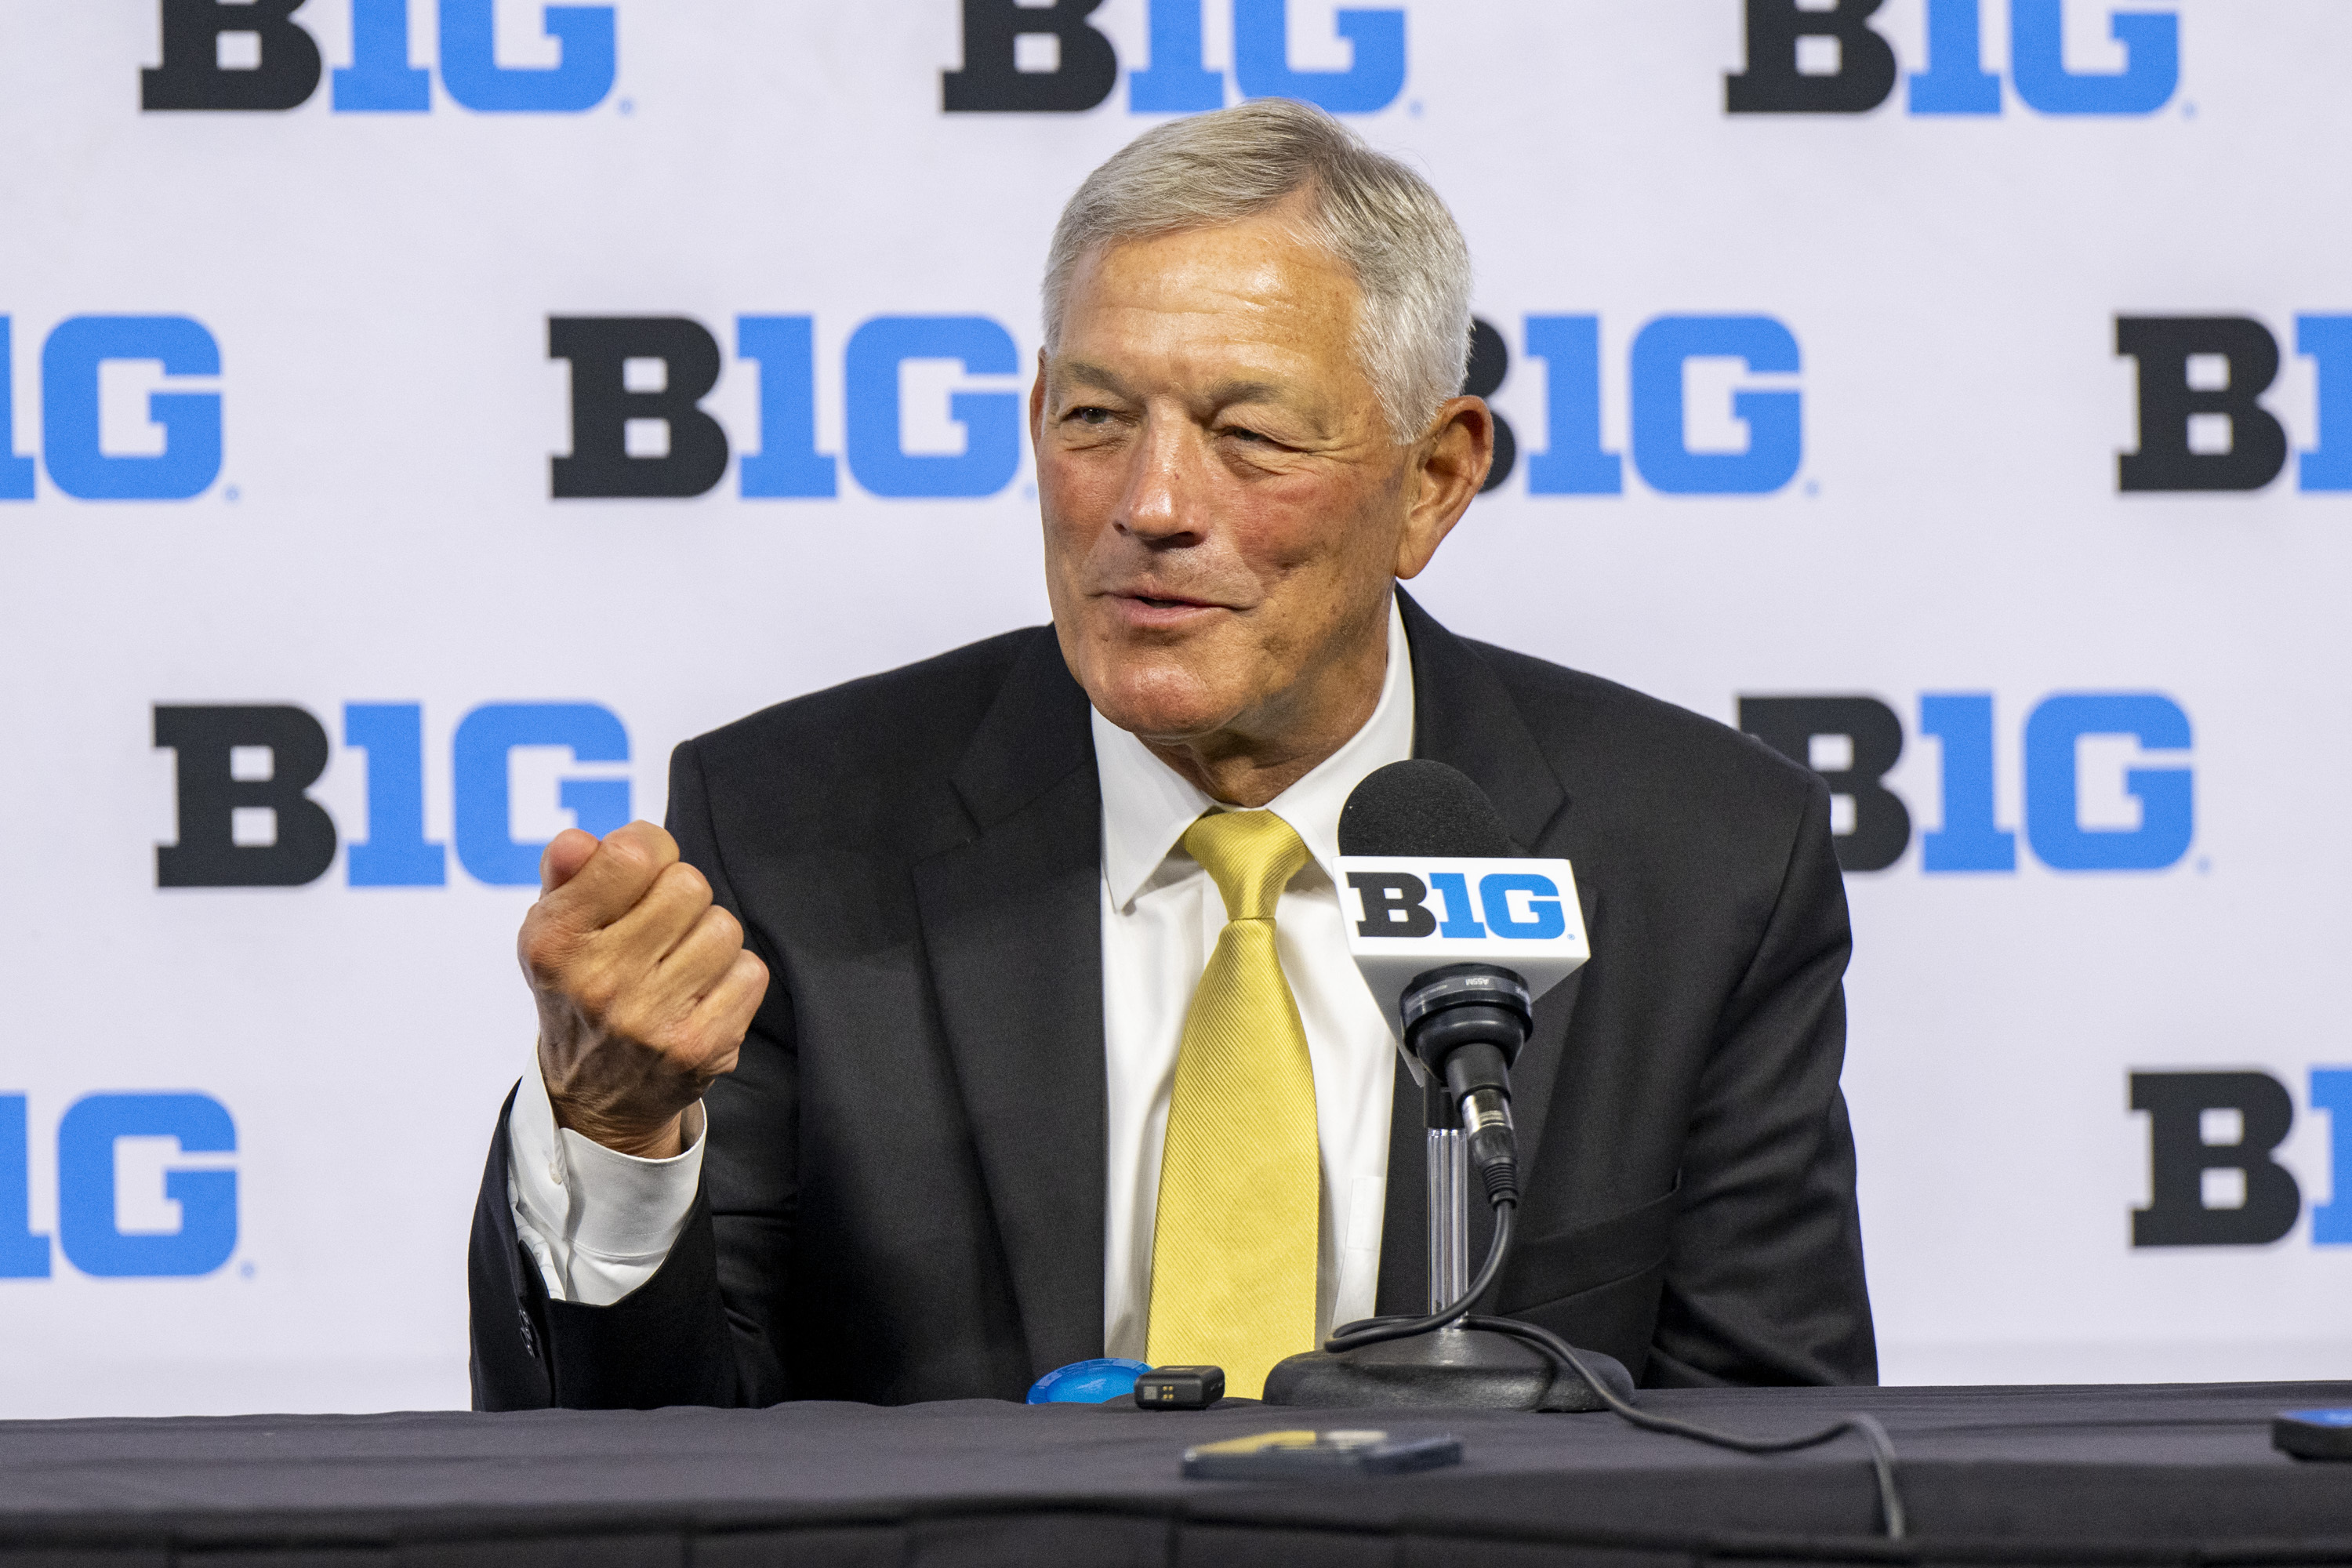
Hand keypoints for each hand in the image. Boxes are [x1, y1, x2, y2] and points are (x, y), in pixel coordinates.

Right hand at [517, 821, 768, 1158]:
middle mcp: (599, 982)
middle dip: (679, 897)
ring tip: (677, 963)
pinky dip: (733, 977)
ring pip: (724, 927)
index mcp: (556, 941)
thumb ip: (566, 873)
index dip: (650, 848)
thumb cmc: (580, 990)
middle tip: (658, 928)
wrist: (595, 1096)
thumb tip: (581, 842)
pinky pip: (750, 972)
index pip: (633, 853)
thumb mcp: (553, 929)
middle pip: (689, 885)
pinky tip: (699, 995)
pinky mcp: (699, 1047)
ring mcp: (651, 1020)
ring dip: (708, 937)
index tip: (641, 871)